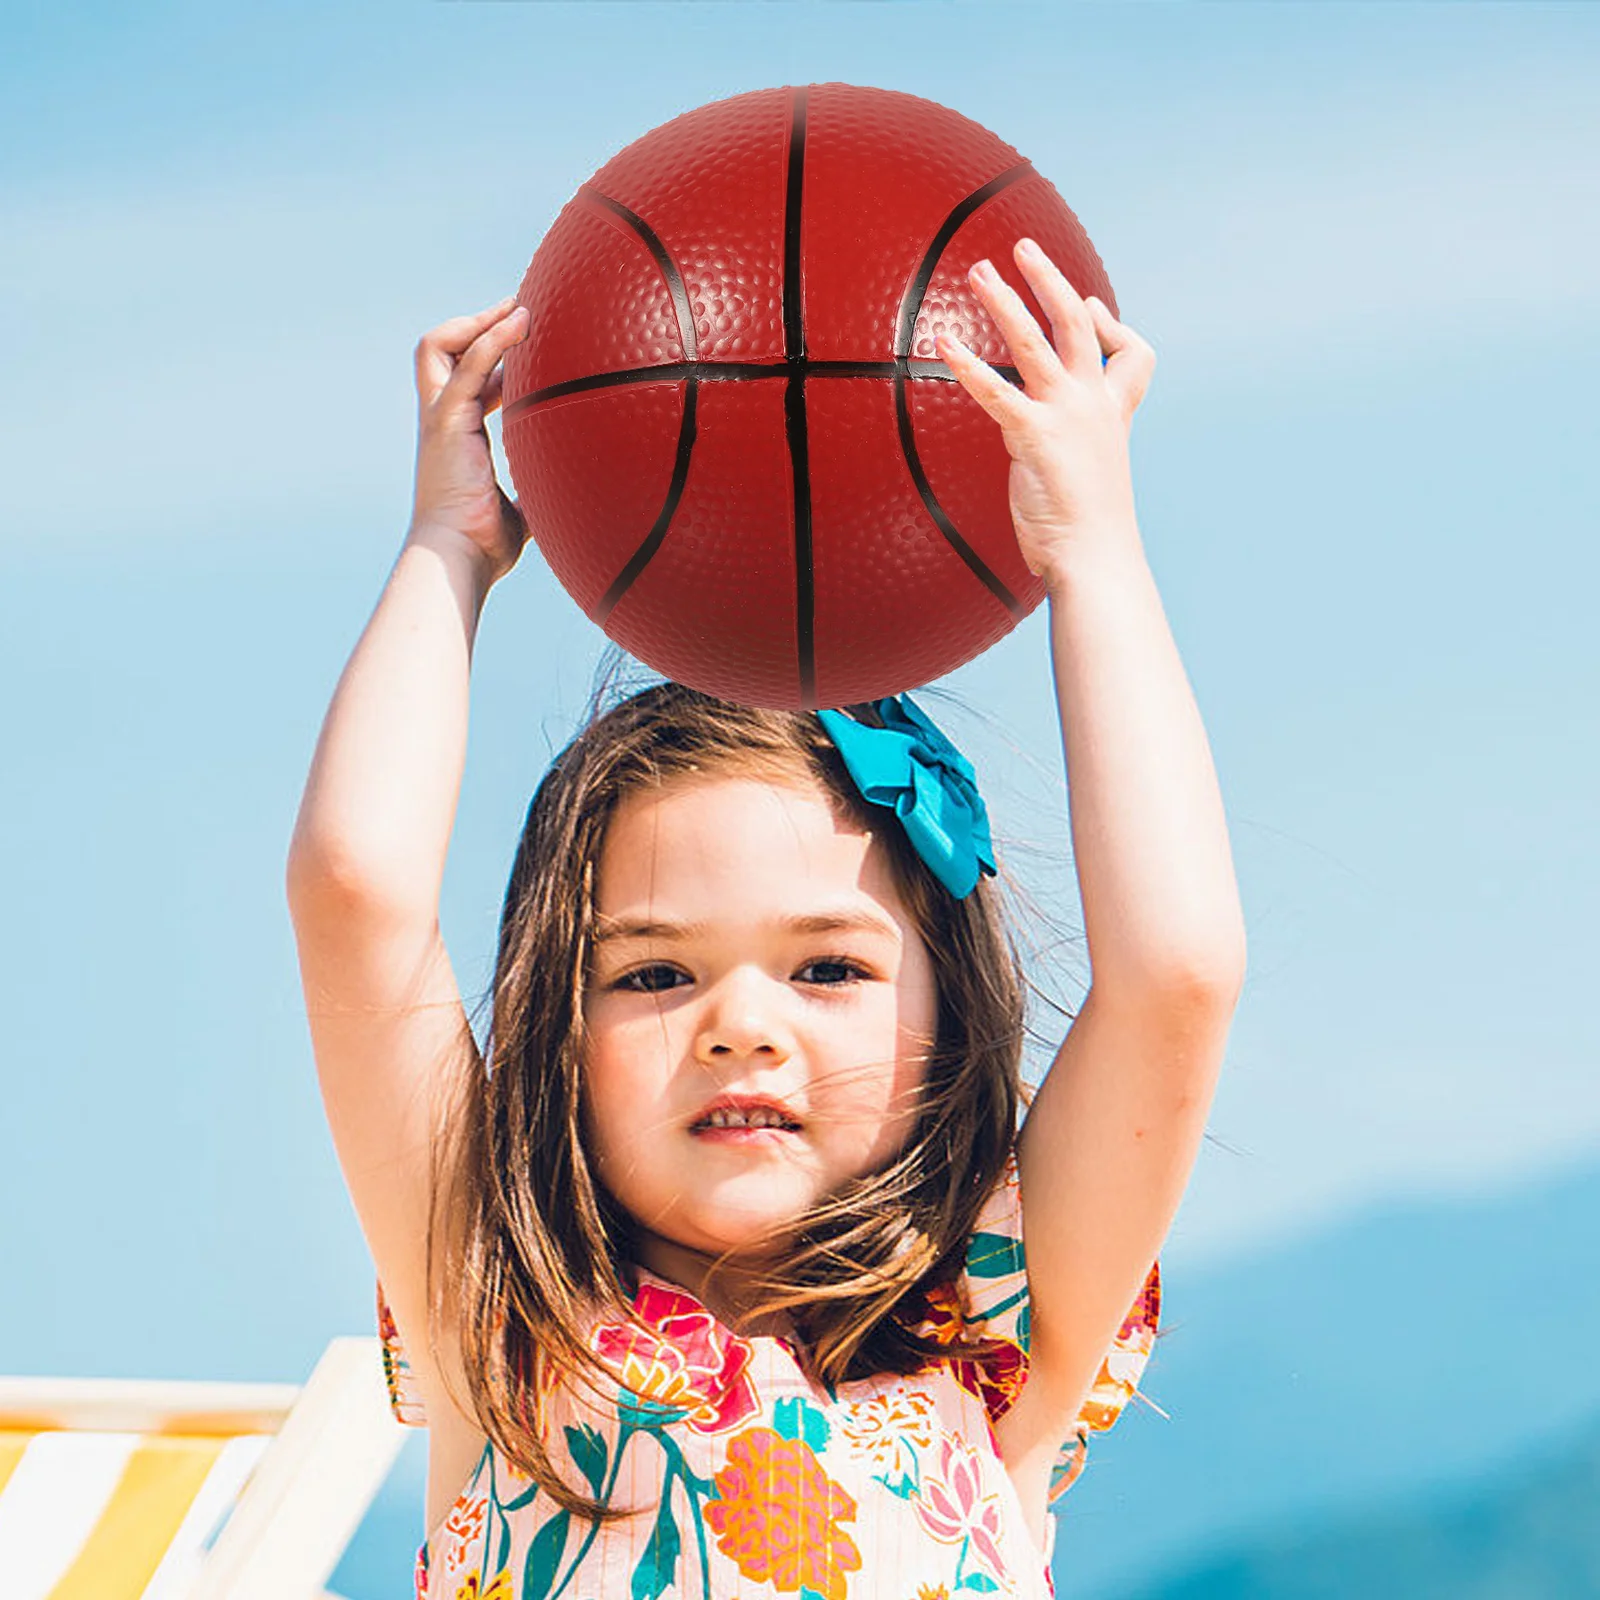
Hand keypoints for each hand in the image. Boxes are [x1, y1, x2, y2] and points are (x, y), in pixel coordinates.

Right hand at [407, 296, 531, 584]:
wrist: (459, 561)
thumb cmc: (485, 548)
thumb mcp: (523, 512)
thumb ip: (540, 494)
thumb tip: (574, 498)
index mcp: (459, 439)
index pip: (470, 381)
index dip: (496, 361)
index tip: (531, 348)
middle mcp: (442, 422)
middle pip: (440, 352)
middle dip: (476, 325)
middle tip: (520, 310)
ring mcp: (440, 418)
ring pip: (439, 346)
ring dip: (480, 321)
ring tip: (521, 308)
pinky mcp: (445, 422)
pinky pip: (466, 365)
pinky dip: (492, 338)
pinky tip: (522, 321)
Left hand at [935, 239, 1155, 583]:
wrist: (1096, 556)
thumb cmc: (1087, 527)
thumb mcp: (1091, 474)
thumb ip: (1076, 446)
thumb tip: (1054, 441)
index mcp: (1111, 414)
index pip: (1131, 354)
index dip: (1112, 326)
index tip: (1091, 308)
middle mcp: (1093, 405)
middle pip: (1076, 325)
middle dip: (1049, 281)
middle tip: (1023, 246)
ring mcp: (1066, 416)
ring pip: (1033, 342)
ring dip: (1004, 301)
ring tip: (979, 271)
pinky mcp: (1035, 436)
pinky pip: (996, 390)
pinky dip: (968, 363)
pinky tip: (943, 342)